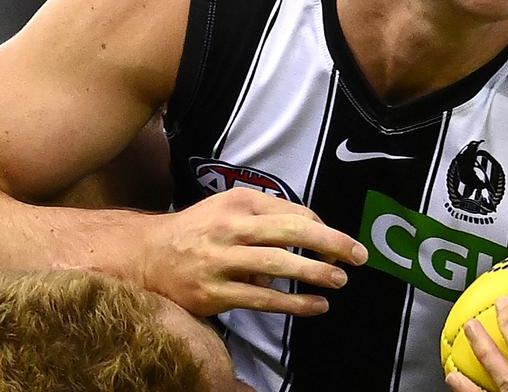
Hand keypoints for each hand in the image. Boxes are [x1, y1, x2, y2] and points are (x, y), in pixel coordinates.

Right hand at [139, 187, 367, 316]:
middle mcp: (229, 228)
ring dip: (315, 273)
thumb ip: (268, 216)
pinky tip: (316, 305)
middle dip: (330, 243)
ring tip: (340, 280)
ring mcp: (221, 261)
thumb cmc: (199, 230)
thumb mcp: (229, 208)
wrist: (148, 255)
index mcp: (237, 203)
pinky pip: (262, 299)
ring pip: (278, 265)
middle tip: (359, 255)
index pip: (292, 212)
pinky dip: (294, 303)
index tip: (340, 242)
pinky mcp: (214, 293)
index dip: (322, 227)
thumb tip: (313, 233)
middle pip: (289, 232)